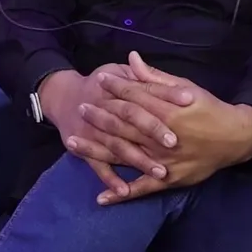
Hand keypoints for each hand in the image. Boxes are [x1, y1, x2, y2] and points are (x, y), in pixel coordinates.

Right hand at [39, 64, 190, 196]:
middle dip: (152, 130)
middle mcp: (104, 110)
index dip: (165, 95)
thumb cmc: (97, 84)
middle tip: (175, 143)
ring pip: (118, 147)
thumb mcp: (117, 71)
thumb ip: (136, 72)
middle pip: (131, 119)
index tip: (188, 100)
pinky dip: (109, 179)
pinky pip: (98, 166)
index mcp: (115, 90)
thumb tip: (144, 59)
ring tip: (162, 172)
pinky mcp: (84, 149)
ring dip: (138, 161)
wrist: (62, 97)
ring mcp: (93, 132)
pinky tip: (124, 191)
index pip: (144, 91)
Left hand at [70, 52, 251, 204]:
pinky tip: (101, 197)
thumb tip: (132, 58)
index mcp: (167, 111)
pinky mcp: (169, 179)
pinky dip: (121, 193)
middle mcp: (162, 136)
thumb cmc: (209, 108)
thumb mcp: (185, 87)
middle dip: (99, 116)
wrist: (236, 138)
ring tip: (73, 143)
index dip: (115, 87)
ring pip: (124, 154)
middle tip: (80, 108)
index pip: (135, 97)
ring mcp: (163, 160)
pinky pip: (142, 188)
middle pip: (124, 124)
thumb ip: (155, 77)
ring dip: (96, 149)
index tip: (98, 79)